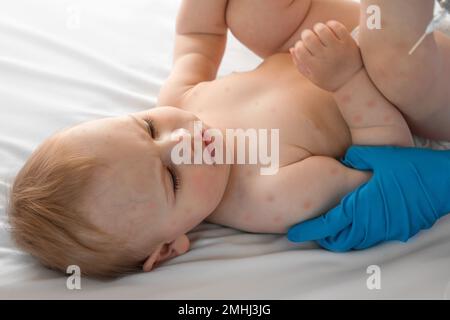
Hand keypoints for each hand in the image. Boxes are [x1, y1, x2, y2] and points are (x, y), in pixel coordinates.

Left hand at [287, 146, 449, 250]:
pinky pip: (370, 238)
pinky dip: (357, 236)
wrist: (442, 183)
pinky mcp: (396, 231)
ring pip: (354, 241)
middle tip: (310, 231)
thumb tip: (342, 159)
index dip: (309, 229)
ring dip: (339, 238)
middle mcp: (369, 223)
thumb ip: (354, 157)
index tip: (294, 232)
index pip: (327, 224)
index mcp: (360, 206)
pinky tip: (354, 225)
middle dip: (322, 238)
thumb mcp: (378, 156)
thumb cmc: (409, 168)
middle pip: (338, 239)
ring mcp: (384, 230)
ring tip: (328, 231)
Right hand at [290, 20, 361, 91]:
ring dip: (318, 27)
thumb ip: (299, 64)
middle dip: (306, 34)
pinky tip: (330, 29)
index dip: (298, 45)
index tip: (302, 47)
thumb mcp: (312, 77)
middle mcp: (325, 57)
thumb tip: (293, 48)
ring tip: (319, 31)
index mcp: (314, 66)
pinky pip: (337, 26)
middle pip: (308, 37)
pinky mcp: (348, 42)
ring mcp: (337, 49)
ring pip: (322, 29)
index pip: (299, 49)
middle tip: (309, 37)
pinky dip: (331, 24)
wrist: (352, 82)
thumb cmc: (329, 80)